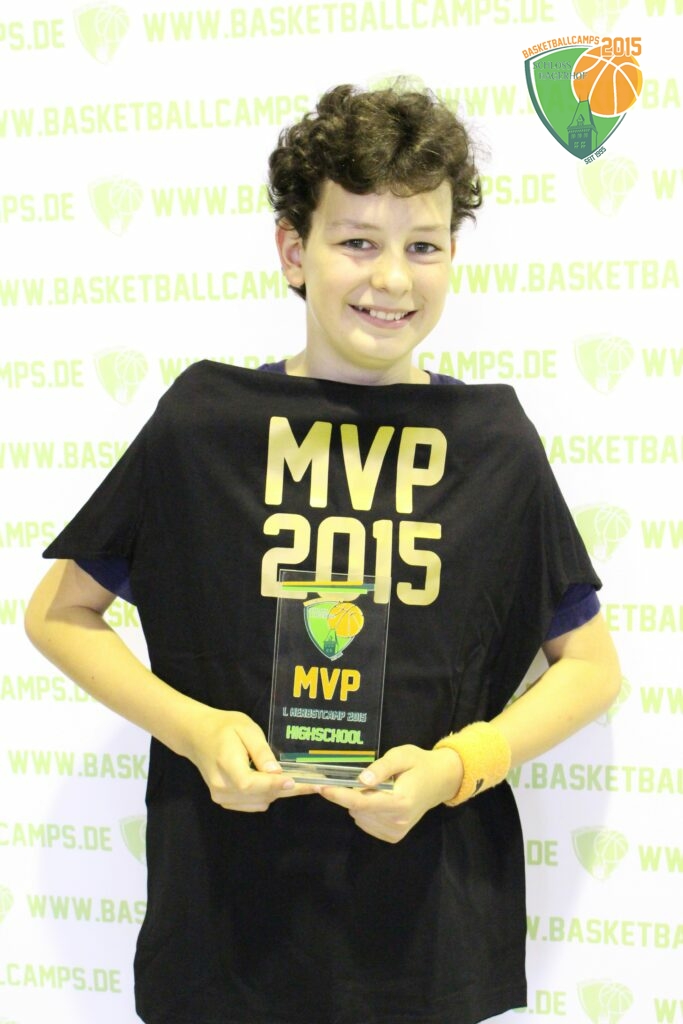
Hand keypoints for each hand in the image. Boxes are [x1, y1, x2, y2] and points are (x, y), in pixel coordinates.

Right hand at [187, 708, 313, 810]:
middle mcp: (222, 787)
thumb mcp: (246, 729)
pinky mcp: (225, 801)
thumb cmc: (224, 728)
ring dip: (277, 792)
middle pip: (259, 795)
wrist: (197, 736)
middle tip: (312, 782)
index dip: (273, 784)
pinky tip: (273, 782)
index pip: (250, 783)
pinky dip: (266, 795)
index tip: (294, 781)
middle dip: (286, 789)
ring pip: (260, 802)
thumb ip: (261, 751)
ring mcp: (221, 797)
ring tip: (293, 778)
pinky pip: (253, 804)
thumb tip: (276, 772)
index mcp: (225, 765)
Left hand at [318, 744, 462, 842]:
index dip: (339, 795)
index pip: (362, 802)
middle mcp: (398, 822)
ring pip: (359, 817)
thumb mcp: (401, 755)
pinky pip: (366, 823)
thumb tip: (361, 780)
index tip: (321, 787)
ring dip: (360, 802)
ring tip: (380, 788)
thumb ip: (381, 768)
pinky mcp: (394, 837)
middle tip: (368, 777)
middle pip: (358, 809)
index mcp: (400, 802)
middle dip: (353, 793)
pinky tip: (380, 800)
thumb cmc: (419, 764)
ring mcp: (396, 832)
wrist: (440, 781)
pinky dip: (365, 811)